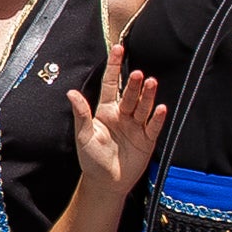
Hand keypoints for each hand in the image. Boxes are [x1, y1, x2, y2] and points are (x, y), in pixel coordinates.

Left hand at [63, 53, 163, 203]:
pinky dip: (157, 118)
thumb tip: (71, 93)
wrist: (106, 182)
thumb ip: (81, 114)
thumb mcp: (83, 136)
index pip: (111, 84)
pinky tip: (160, 108)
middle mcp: (123, 115)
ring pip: (143, 107)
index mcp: (106, 111)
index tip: (119, 49)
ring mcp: (136, 126)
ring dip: (147, 96)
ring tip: (151, 83)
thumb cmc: (92, 159)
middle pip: (130, 95)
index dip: (114, 66)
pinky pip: (153, 126)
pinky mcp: (146, 139)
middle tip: (138, 74)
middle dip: (134, 84)